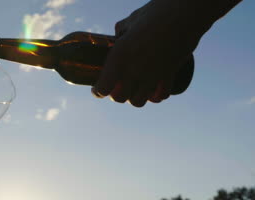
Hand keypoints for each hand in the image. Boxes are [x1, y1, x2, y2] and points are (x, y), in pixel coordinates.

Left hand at [92, 0, 209, 106]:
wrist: (187, 14)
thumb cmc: (157, 12)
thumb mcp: (131, 20)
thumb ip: (121, 30)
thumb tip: (117, 36)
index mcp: (120, 55)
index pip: (104, 88)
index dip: (98, 92)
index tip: (97, 91)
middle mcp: (134, 70)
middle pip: (119, 98)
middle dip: (116, 95)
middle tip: (117, 88)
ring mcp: (153, 75)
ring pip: (138, 101)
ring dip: (134, 98)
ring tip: (134, 90)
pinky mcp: (169, 75)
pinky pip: (160, 96)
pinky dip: (155, 96)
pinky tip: (152, 92)